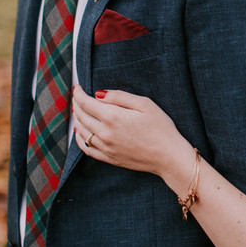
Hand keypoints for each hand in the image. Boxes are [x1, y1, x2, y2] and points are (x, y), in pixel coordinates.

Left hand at [72, 86, 192, 182]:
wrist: (168, 156)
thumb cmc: (161, 128)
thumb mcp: (144, 104)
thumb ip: (119, 96)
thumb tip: (99, 94)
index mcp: (113, 117)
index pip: (86, 103)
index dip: (79, 94)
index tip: (78, 87)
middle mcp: (105, 133)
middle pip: (81, 116)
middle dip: (77, 104)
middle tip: (77, 97)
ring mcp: (105, 147)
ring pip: (81, 132)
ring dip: (77, 120)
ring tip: (78, 111)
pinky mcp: (109, 158)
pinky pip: (87, 149)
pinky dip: (80, 139)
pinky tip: (81, 133)